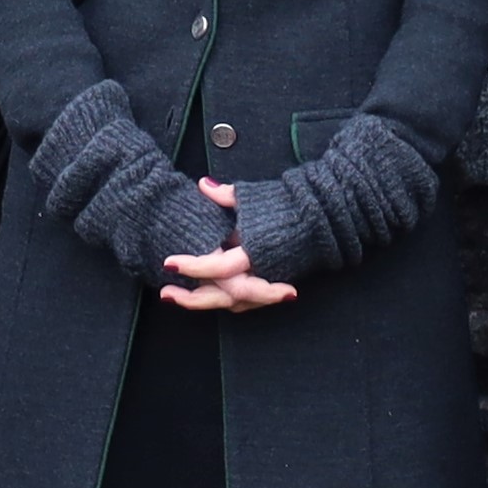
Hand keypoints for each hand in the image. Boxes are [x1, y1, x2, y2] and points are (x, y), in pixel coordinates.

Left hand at [158, 178, 293, 313]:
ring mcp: (269, 281)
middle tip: (165, 294)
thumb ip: (225, 195)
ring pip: (235, 303)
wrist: (322, 214)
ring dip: (206, 303)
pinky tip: (208, 295)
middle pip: (224, 297)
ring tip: (177, 297)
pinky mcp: (274, 283)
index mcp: (254, 250)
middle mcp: (261, 272)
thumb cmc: (286, 204)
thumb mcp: (252, 198)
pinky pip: (247, 300)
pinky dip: (227, 300)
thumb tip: (203, 185)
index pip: (218, 266)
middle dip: (192, 299)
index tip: (169, 262)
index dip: (193, 266)